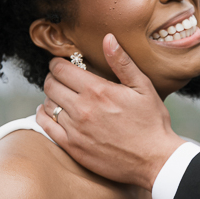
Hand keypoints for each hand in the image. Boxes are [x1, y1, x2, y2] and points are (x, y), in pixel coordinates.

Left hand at [36, 35, 183, 189]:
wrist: (155, 160)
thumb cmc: (152, 123)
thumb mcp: (143, 88)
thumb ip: (122, 62)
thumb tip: (108, 38)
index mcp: (98, 90)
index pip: (61, 69)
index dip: (58, 63)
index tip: (62, 64)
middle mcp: (82, 109)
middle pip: (51, 85)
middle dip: (53, 78)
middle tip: (61, 79)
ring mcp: (75, 129)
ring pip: (48, 104)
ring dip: (51, 97)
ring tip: (61, 97)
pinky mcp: (73, 147)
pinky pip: (46, 126)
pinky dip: (44, 116)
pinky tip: (50, 113)